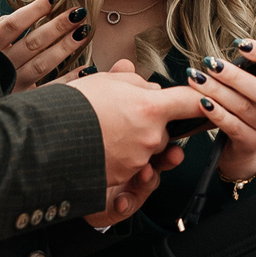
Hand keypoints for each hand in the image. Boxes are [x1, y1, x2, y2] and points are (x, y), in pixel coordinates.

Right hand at [0, 0, 86, 91]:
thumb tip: (16, 15)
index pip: (13, 24)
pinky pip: (50, 89)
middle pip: (33, 42)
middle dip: (58, 26)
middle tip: (79, 12)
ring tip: (84, 32)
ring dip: (65, 47)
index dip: (34, 10)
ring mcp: (14, 84)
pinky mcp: (24, 100)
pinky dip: (69, 79)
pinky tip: (87, 68)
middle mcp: (2, 66)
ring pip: (43, 64)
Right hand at [67, 58, 206, 194]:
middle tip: (121, 112)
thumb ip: (133, 79)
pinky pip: (132, 164)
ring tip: (105, 128)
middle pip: (165, 129)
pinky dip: (120, 156)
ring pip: (148, 148)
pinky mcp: (124, 177)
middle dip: (151, 122)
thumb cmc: (73, 106)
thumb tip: (148, 84)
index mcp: (150, 108)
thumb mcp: (104, 80)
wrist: (47, 140)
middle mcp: (151, 137)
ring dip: (134, 139)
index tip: (208, 95)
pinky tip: (100, 145)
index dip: (201, 97)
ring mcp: (139, 160)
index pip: (190, 102)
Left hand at [189, 22, 255, 186]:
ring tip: (196, 78)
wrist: (247, 142)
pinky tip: (201, 101)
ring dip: (218, 92)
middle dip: (234, 76)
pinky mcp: (252, 143)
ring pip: (243, 108)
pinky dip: (217, 113)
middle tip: (209, 62)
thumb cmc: (252, 101)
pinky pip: (233, 127)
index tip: (240, 43)